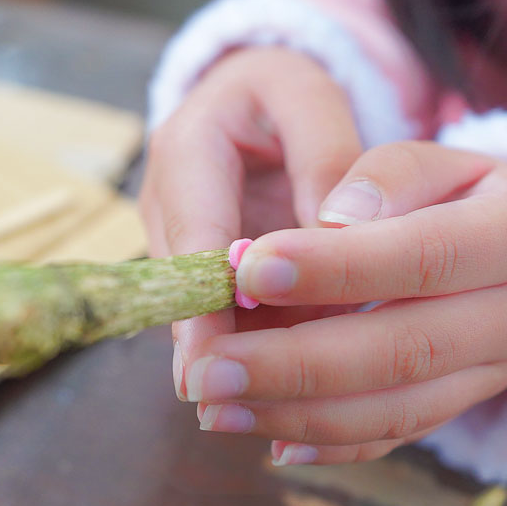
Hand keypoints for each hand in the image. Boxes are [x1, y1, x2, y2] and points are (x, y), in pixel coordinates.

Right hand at [139, 47, 364, 397]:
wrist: (259, 100)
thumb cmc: (286, 92)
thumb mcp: (309, 98)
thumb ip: (325, 158)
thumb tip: (335, 237)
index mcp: (187, 150)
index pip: (193, 234)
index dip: (200, 302)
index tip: (211, 361)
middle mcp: (171, 203)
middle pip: (184, 286)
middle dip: (208, 346)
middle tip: (226, 409)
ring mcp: (181, 238)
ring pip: (201, 308)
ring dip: (230, 355)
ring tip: (257, 413)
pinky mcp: (202, 266)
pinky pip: (222, 312)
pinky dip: (251, 346)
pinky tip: (279, 389)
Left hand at [183, 141, 506, 464]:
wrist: (506, 243)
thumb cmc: (446, 189)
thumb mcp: (426, 159)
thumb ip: (381, 178)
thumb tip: (330, 220)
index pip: (423, 256)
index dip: (335, 268)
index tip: (249, 270)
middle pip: (405, 349)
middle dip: (296, 363)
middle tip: (208, 368)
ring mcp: (498, 372)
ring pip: (396, 409)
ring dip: (298, 415)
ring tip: (216, 406)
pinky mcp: (464, 406)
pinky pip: (396, 436)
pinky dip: (329, 444)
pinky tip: (267, 439)